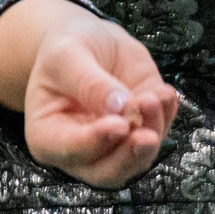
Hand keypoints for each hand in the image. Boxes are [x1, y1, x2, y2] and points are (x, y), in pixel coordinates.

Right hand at [0, 0, 180, 186]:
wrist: (89, 40)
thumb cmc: (65, 50)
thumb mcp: (67, 56)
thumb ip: (89, 83)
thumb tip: (119, 106)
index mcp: (48, 135)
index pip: (68, 151)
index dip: (95, 142)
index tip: (118, 124)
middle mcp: (81, 148)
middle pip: (106, 173)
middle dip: (129, 157)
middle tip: (146, 135)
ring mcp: (115, 142)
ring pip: (138, 158)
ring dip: (153, 131)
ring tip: (155, 97)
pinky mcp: (142, 127)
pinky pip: (160, 132)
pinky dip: (167, 116)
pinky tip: (164, 93)